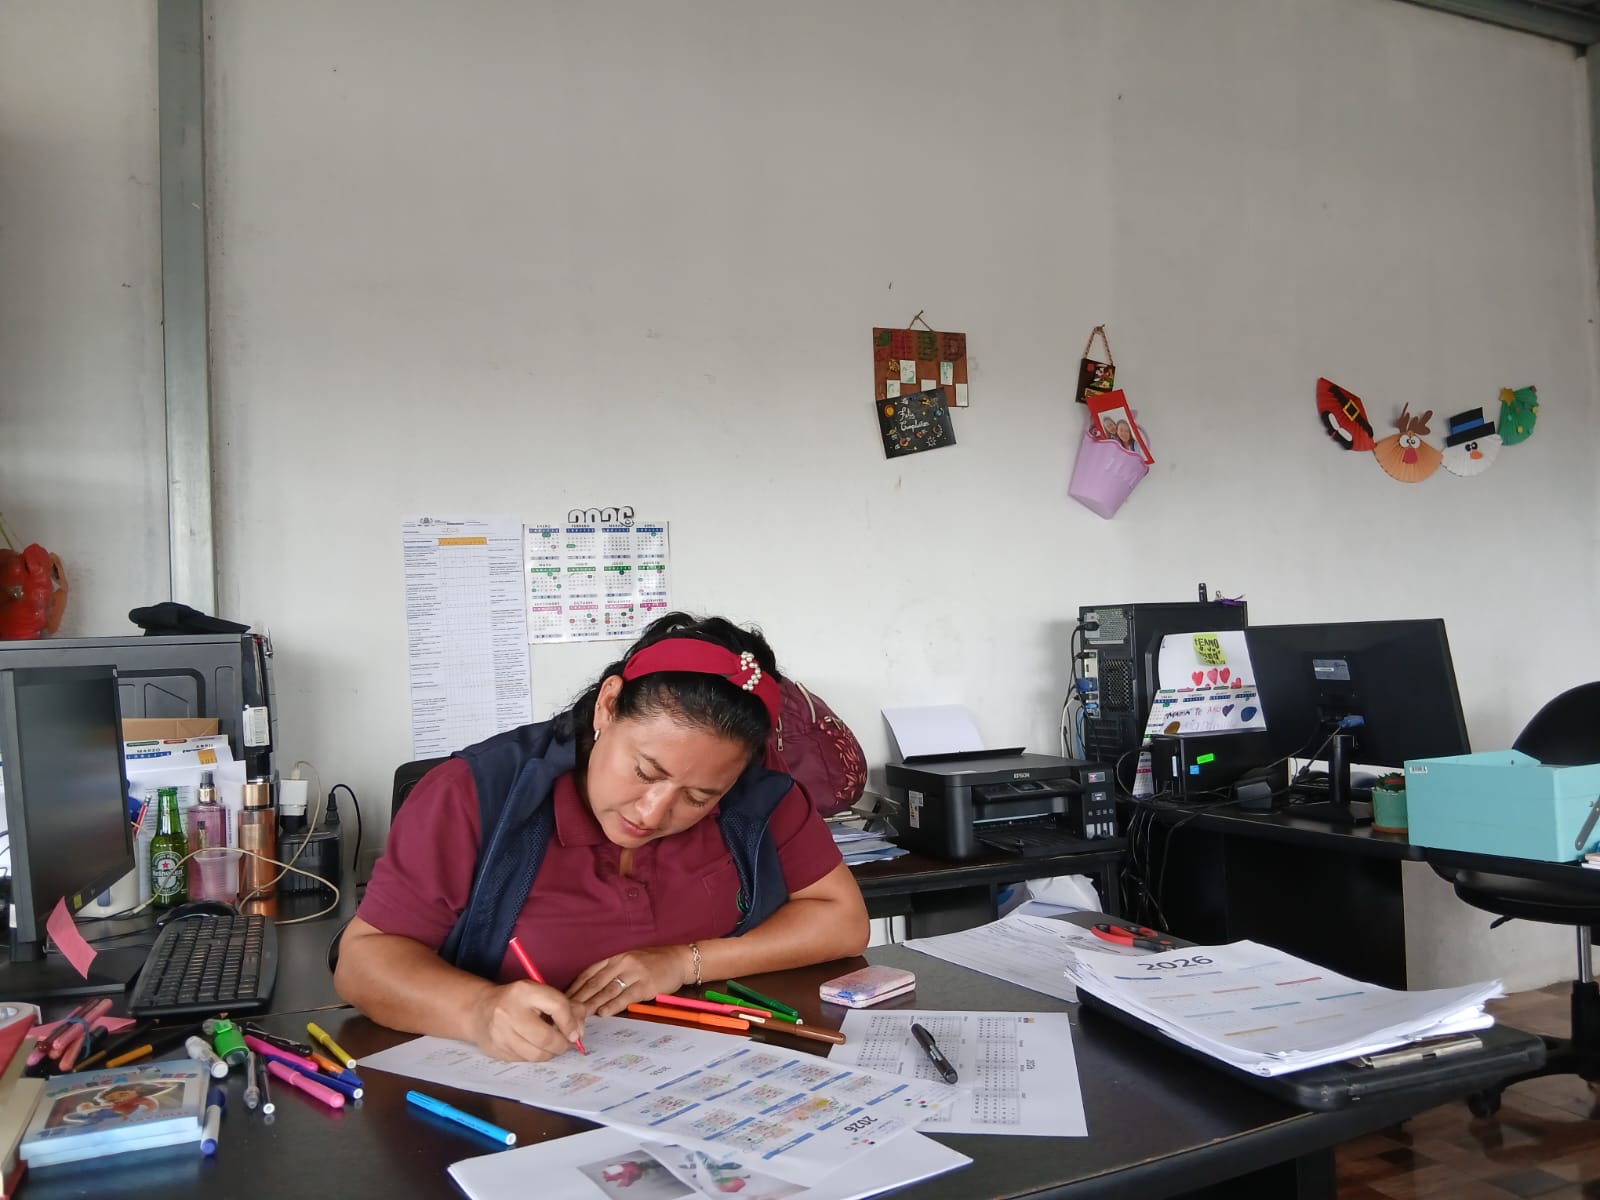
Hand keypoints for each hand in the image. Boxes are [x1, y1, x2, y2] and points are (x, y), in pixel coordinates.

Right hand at [467, 979, 585, 1061]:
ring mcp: (500, 1033)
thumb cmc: (516, 1001)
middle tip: (567, 1042)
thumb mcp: (538, 993)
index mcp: (524, 991)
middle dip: (562, 1044)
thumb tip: (582, 1022)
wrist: (479, 1010)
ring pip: (536, 1054)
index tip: (576, 1031)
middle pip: (546, 1037)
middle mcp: (509, 1012)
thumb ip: (563, 1005)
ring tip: (553, 1045)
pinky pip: (525, 1060)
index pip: (557, 1006)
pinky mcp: (496, 1050)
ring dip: (550, 1053)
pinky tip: (535, 1046)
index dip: (571, 1022)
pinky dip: (535, 1056)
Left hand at [568, 945, 692, 1016]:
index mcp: (615, 958)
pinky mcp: (646, 984)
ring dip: (591, 1004)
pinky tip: (602, 1013)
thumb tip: (590, 993)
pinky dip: (613, 1005)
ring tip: (577, 1016)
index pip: (589, 973)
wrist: (680, 960)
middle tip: (563, 1012)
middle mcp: (622, 963)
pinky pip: (626, 996)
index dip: (575, 988)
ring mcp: (634, 972)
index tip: (562, 1001)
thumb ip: (612, 974)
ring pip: (607, 990)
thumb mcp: (630, 962)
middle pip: (594, 983)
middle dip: (578, 999)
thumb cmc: (654, 963)